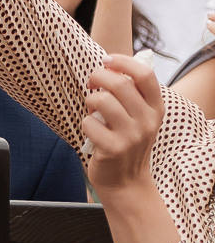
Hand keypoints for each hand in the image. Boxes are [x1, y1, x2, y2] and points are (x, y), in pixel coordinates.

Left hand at [82, 55, 163, 195]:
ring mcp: (132, 136)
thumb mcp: (139, 118)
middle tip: (90, 83)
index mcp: (156, 108)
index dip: (123, 62)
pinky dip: (85, 123)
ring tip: (92, 110)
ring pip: (101, 101)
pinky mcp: (113, 148)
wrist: (126, 182)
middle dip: (97, 77)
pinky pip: (89, 122)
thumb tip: (110, 63)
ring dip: (89, 101)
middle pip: (119, 84)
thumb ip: (132, 94)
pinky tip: (92, 131)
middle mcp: (147, 121)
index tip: (107, 60)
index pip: (145, 75)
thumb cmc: (127, 141)